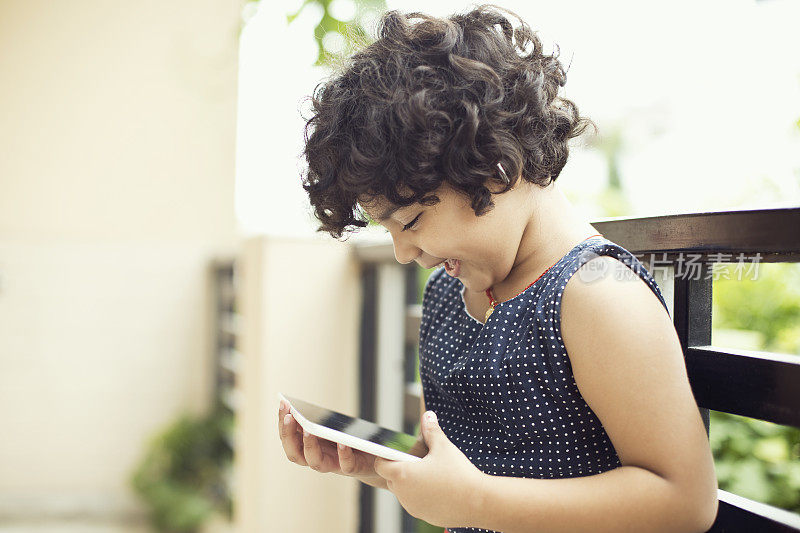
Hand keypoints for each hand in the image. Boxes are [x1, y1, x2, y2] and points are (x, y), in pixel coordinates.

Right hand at [277, 399, 386, 488]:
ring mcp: (334, 465)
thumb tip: (305, 408)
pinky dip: (343, 454)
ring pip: (314, 462)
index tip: (283, 404)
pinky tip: (342, 442)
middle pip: (294, 453)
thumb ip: (319, 421)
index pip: (288, 438)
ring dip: (309, 446)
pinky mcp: (352, 468)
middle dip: (288, 434)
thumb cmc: (349, 439)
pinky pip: (345, 465)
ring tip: (308, 429)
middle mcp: (317, 458)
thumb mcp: (332, 428)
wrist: (375, 456)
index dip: (282, 423)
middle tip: (288, 416)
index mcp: (309, 446)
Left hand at [373, 410, 486, 527]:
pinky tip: (439, 488)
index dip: (385, 457)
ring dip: (411, 484)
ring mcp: (413, 507)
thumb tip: (428, 415)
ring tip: (431, 474)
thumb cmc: (459, 473)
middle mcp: (403, 494)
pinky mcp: (425, 516)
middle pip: (392, 479)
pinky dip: (423, 496)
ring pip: (404, 493)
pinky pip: (417, 503)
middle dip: (401, 469)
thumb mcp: (443, 446)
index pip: (381, 465)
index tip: (396, 453)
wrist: (479, 502)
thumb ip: (431, 430)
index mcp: (403, 475)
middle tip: (418, 461)